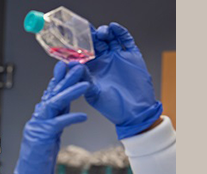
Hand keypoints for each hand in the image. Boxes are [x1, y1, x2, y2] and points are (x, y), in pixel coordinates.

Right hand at [9, 61, 88, 173]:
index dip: (58, 79)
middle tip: (78, 65)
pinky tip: (84, 116)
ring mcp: (37, 127)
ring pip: (54, 104)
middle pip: (52, 94)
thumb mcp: (50, 137)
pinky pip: (58, 124)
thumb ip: (56, 121)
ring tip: (85, 84)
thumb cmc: (40, 161)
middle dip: (66, 79)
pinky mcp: (42, 138)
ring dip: (70, 92)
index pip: (50, 94)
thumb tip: (66, 108)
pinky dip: (71, 118)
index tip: (67, 65)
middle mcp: (37, 119)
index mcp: (40, 118)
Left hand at [83, 22, 162, 139]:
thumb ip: (83, 78)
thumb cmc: (112, 107)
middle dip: (92, 35)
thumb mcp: (93, 93)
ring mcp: (118, 57)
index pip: (83, 52)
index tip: (73, 37)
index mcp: (92, 69)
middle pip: (96, 42)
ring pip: (110, 39)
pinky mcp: (132, 56)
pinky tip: (114, 27)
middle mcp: (104, 61)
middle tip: (87, 30)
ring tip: (101, 32)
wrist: (134, 112)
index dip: (79, 45)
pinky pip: (126, 41)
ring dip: (105, 32)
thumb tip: (71, 64)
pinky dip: (120, 32)